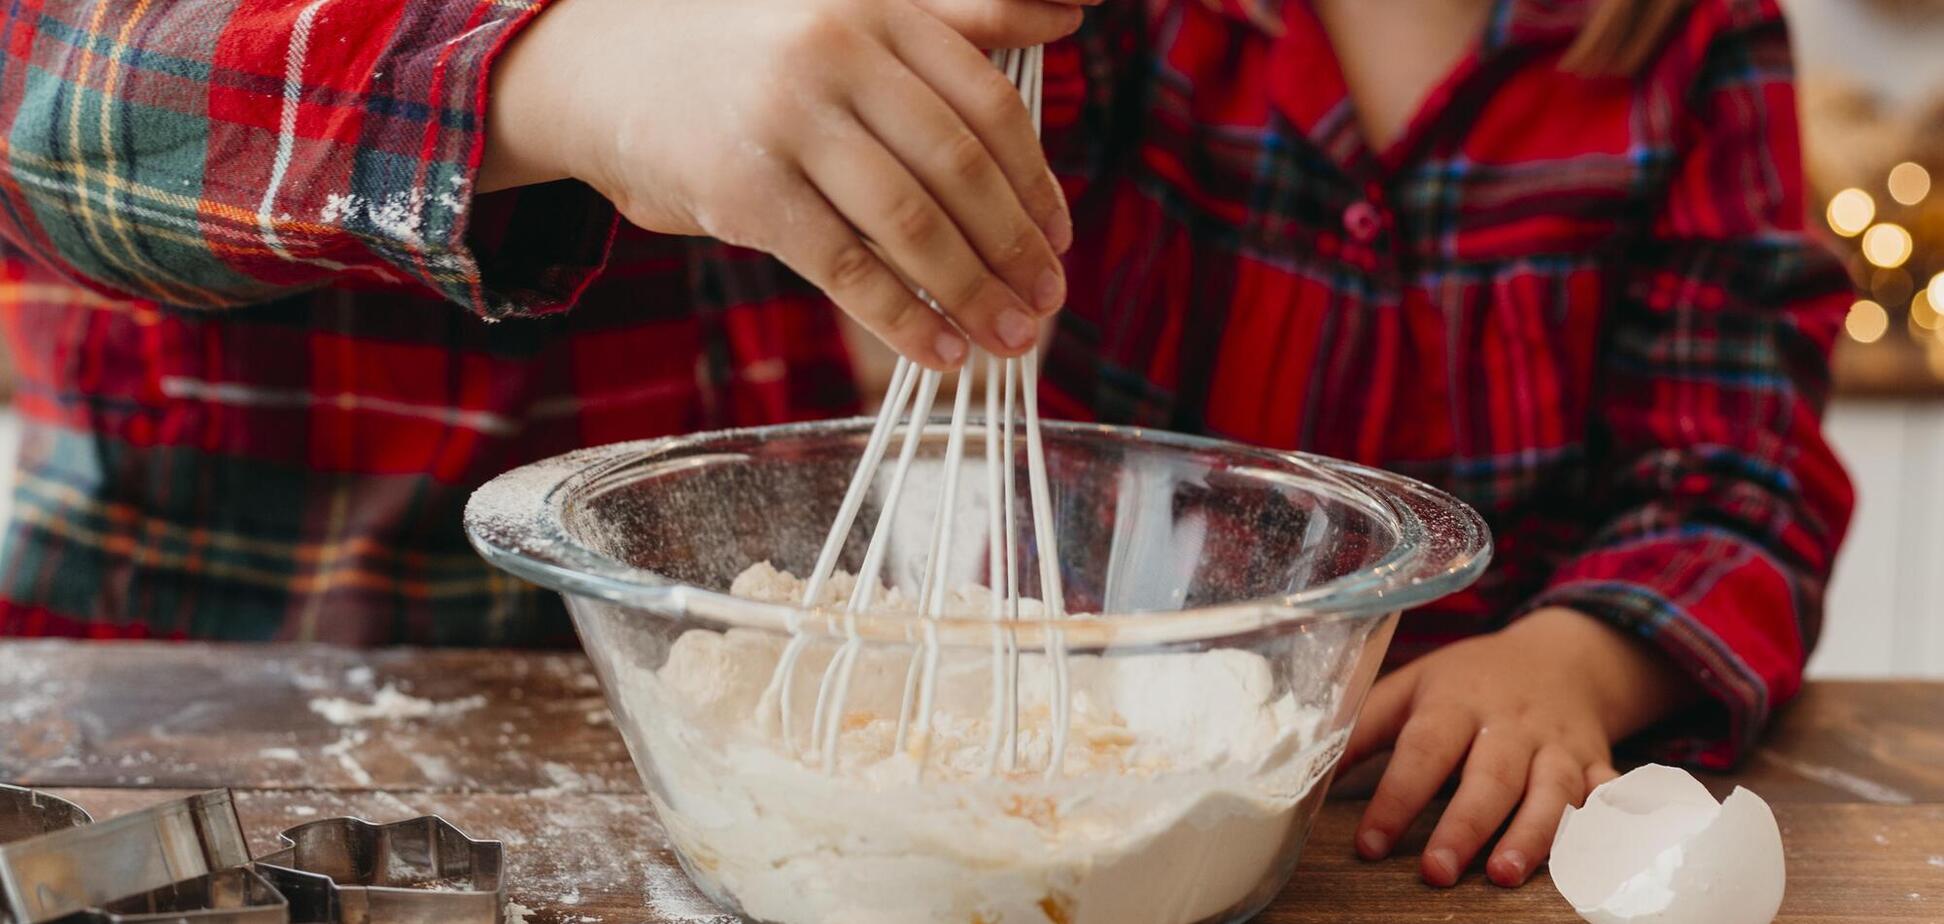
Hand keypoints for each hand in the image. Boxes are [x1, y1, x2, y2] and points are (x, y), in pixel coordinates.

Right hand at [480, 0, 1094, 369]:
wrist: (604, 72)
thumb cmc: (749, 52)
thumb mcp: (850, 14)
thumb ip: (958, 17)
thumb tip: (1070, 18)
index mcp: (876, 10)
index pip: (987, 105)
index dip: (1035, 181)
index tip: (1059, 239)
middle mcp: (836, 54)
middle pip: (958, 167)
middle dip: (1014, 247)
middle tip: (1048, 303)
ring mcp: (788, 122)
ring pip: (910, 222)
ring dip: (973, 292)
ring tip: (1009, 338)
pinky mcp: (745, 192)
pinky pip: (845, 267)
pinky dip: (901, 318)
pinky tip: (939, 352)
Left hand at [1343, 607, 1696, 887]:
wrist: (1560, 657)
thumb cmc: (1469, 682)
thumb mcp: (1411, 688)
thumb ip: (1362, 728)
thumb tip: (1305, 769)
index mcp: (1456, 700)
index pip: (1423, 750)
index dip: (1396, 797)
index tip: (1369, 845)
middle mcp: (1511, 722)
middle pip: (1490, 776)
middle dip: (1464, 826)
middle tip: (1435, 872)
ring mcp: (1560, 745)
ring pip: (1552, 792)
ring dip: (1531, 835)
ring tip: (1501, 876)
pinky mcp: (1598, 764)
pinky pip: (1609, 796)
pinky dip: (1608, 825)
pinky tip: (1597, 856)